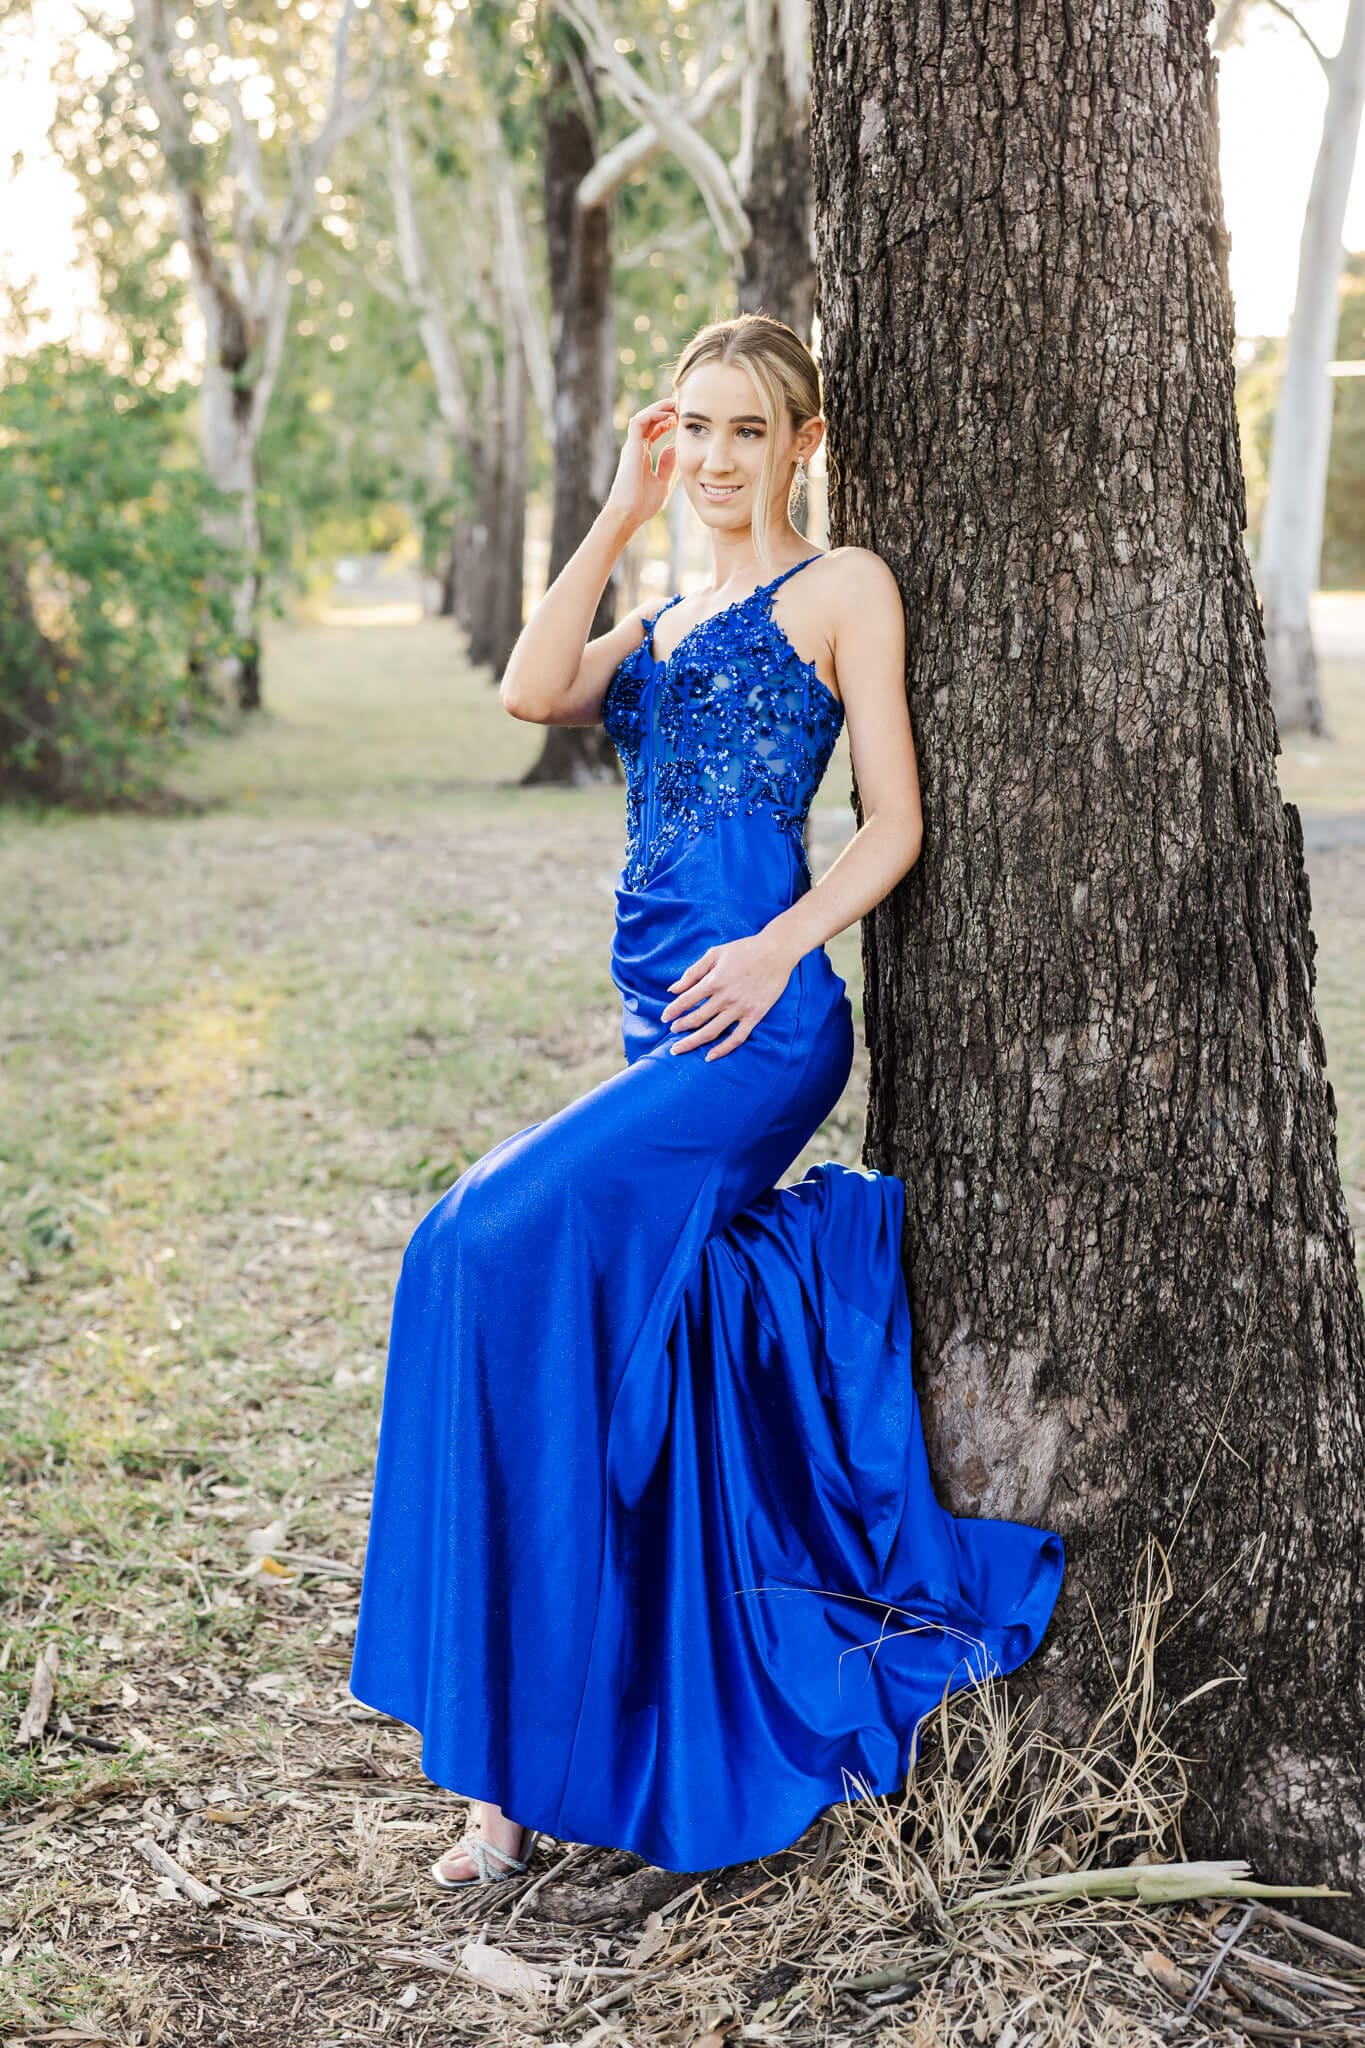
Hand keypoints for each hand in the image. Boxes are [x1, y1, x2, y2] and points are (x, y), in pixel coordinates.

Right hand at [603, 397, 678, 531]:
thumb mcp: (662, 483)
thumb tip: (673, 448)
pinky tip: (669, 416)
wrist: (629, 514)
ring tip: (676, 403)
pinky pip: (639, 421)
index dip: (667, 421)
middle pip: (649, 420)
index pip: (654, 430)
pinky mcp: (630, 447)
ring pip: (644, 417)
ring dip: (660, 407)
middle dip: (665, 409)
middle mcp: (636, 448)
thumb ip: (667, 466)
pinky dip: (653, 415)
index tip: (682, 418)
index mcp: (642, 455)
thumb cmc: (643, 505)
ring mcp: (632, 446)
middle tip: (681, 403)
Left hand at [660, 931, 798, 1059]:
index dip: (672, 1011)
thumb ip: (693, 972)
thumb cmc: (744, 949)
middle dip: (680, 1028)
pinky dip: (722, 1049)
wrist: (776, 951)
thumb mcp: (715, 954)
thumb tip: (673, 989)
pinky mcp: (755, 1016)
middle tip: (671, 1033)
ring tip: (679, 1047)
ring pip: (712, 1032)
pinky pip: (737, 1038)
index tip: (664, 1018)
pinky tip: (709, 1057)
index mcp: (713, 981)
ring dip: (693, 1042)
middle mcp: (725, 998)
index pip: (686, 1001)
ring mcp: (740, 1009)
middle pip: (696, 1019)